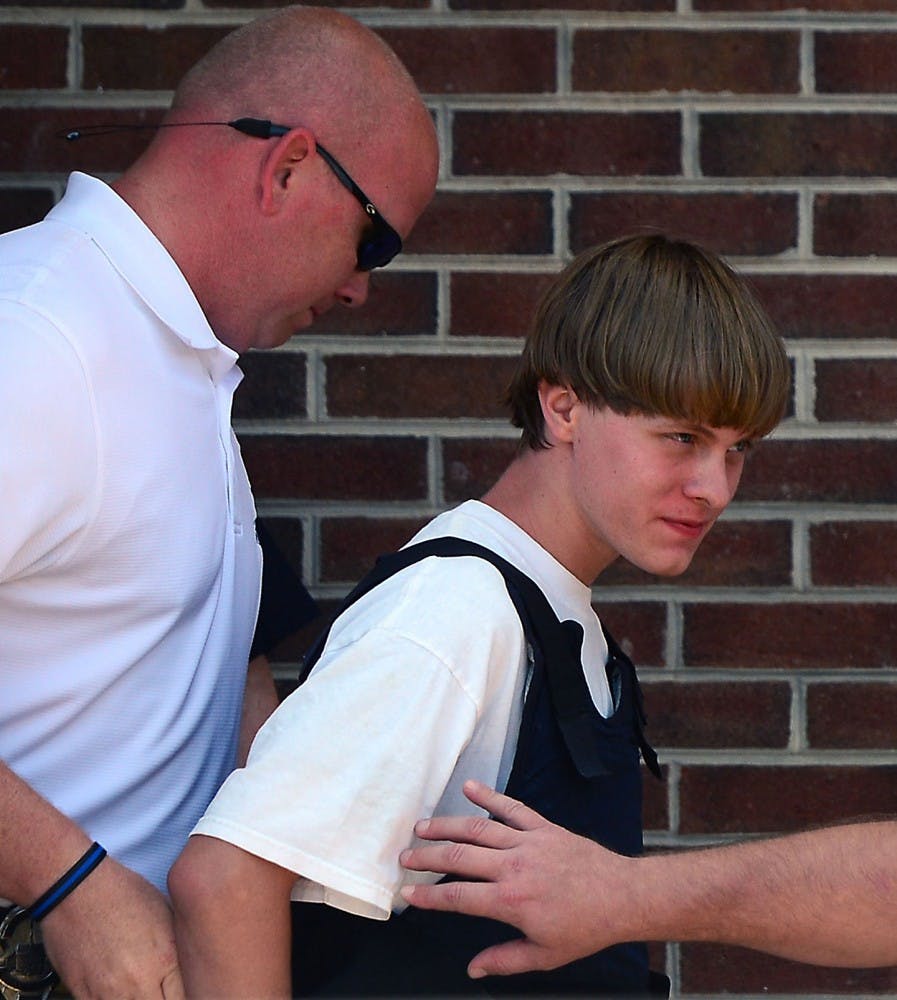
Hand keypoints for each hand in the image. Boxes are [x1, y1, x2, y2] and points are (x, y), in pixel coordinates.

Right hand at [40, 856, 183, 997]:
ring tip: (143, 990)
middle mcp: (139, 982)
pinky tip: (120, 992)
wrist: (76, 888)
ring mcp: (108, 993)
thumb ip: (178, 949)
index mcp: (165, 958)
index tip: (184, 990)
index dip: (188, 995)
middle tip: (165, 991)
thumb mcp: (166, 914)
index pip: (186, 998)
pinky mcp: (83, 995)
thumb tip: (187, 967)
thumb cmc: (122, 893)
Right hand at [400, 780, 632, 978]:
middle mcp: (514, 867)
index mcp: (512, 901)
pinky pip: (511, 807)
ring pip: (478, 829)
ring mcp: (528, 842)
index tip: (408, 895)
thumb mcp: (544, 955)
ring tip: (422, 826)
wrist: (621, 896)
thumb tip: (472, 969)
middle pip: (459, 857)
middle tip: (404, 857)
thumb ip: (504, 960)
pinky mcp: (543, 827)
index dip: (429, 897)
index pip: (459, 897)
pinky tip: (469, 787)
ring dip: (447, 826)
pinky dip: (488, 795)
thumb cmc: (585, 928)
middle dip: (427, 857)